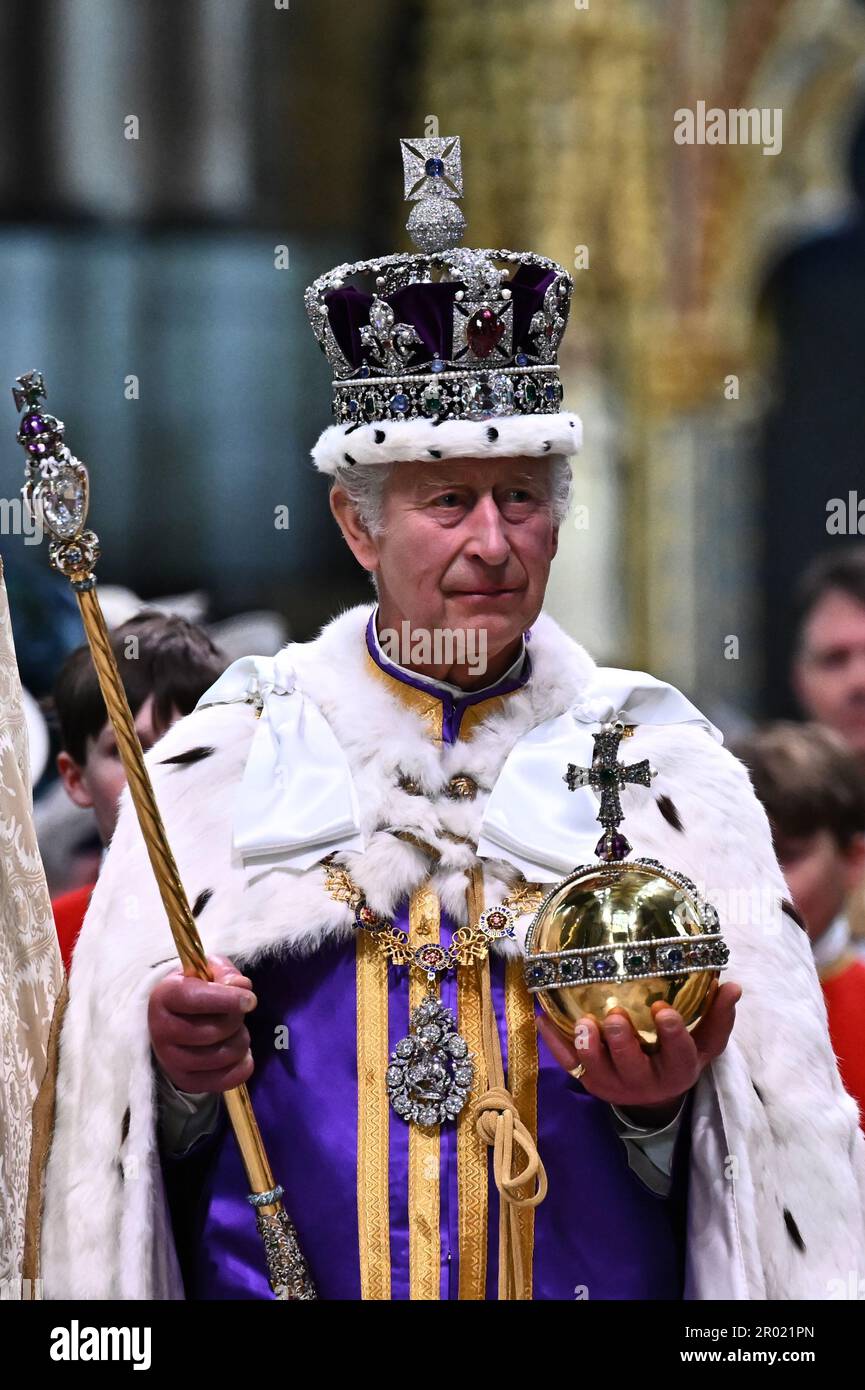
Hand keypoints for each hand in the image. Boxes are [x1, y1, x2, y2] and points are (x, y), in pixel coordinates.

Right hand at [148, 954, 256, 1093]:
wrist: (173, 1019)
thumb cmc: (194, 989)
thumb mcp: (207, 971)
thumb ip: (226, 974)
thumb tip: (242, 986)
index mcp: (164, 996)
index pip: (194, 999)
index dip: (227, 999)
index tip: (250, 1000)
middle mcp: (161, 1030)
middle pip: (214, 1030)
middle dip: (236, 1019)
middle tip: (236, 1012)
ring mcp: (170, 1060)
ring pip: (224, 1055)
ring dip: (241, 1040)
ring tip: (234, 1031)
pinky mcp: (185, 1081)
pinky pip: (227, 1079)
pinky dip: (243, 1065)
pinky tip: (239, 1052)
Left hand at [536, 980, 741, 1124]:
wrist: (654, 1094)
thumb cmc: (679, 1056)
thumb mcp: (705, 1042)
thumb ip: (718, 1015)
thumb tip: (732, 985)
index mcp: (677, 1070)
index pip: (678, 1055)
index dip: (672, 1034)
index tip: (664, 1009)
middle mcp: (644, 1083)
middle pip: (632, 1066)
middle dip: (622, 1042)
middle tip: (615, 1016)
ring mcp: (613, 1085)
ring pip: (596, 1070)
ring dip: (587, 1047)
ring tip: (582, 1023)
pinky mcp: (588, 1082)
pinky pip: (567, 1064)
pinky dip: (554, 1042)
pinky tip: (543, 1017)